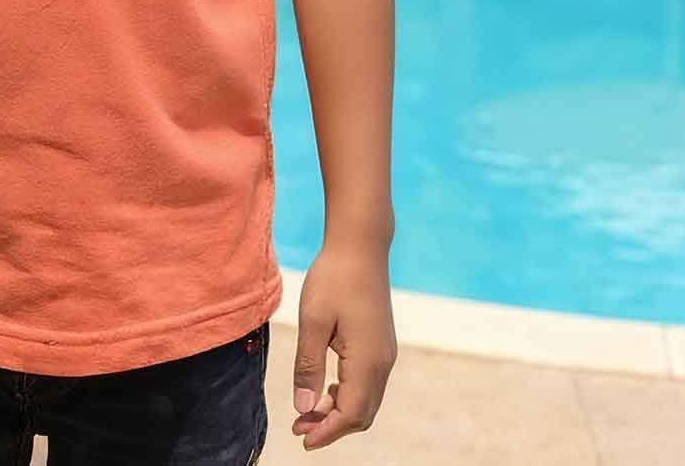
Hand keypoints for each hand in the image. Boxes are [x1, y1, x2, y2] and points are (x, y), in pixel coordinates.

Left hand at [290, 241, 396, 449]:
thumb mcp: (313, 320)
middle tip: (299, 427)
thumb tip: (304, 409)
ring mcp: (385, 353)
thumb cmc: (333, 278)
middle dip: (332, 426)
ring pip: (366, 400)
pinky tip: (325, 388)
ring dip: (339, 411)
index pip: (351, 414)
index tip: (301, 439)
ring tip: (307, 410)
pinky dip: (347, 395)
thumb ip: (308, 366)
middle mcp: (383, 363)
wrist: (359, 246)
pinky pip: (367, 383)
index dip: (327, 432)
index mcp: (367, 360)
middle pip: (362, 414)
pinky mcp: (380, 344)